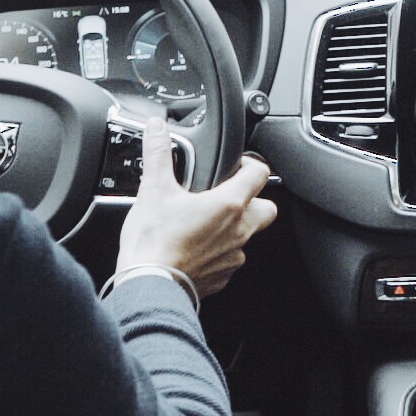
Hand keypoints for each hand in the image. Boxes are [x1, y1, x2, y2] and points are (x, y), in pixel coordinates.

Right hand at [117, 119, 277, 296]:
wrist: (149, 286)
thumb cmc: (154, 243)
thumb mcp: (154, 190)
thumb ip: (158, 154)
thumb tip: (157, 128)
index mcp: (229, 204)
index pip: (260, 174)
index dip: (251, 164)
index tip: (236, 164)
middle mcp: (239, 231)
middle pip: (266, 208)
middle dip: (253, 199)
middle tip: (227, 195)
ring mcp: (233, 256)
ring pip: (248, 236)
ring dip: (233, 227)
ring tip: (205, 222)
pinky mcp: (222, 277)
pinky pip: (230, 259)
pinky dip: (218, 252)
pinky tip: (195, 248)